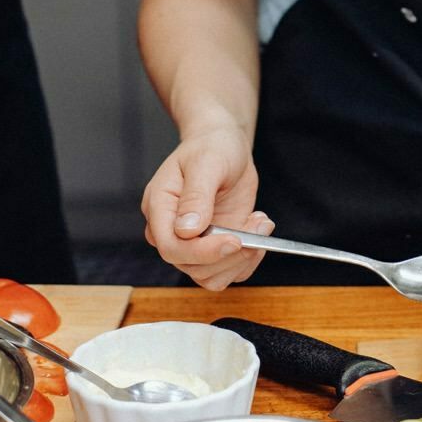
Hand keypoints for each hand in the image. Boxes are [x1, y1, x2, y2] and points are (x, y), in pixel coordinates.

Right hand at [141, 123, 273, 288]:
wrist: (224, 145)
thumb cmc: (211, 147)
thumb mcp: (207, 162)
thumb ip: (196, 196)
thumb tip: (186, 230)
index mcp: (160, 208)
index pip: (171, 247)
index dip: (203, 252)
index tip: (235, 240)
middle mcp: (171, 231)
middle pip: (192, 266)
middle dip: (230, 254)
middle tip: (259, 226)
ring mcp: (193, 243)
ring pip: (210, 276)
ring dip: (242, 259)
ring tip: (261, 225)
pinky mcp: (214, 246)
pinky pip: (228, 270)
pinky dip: (249, 258)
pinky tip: (259, 228)